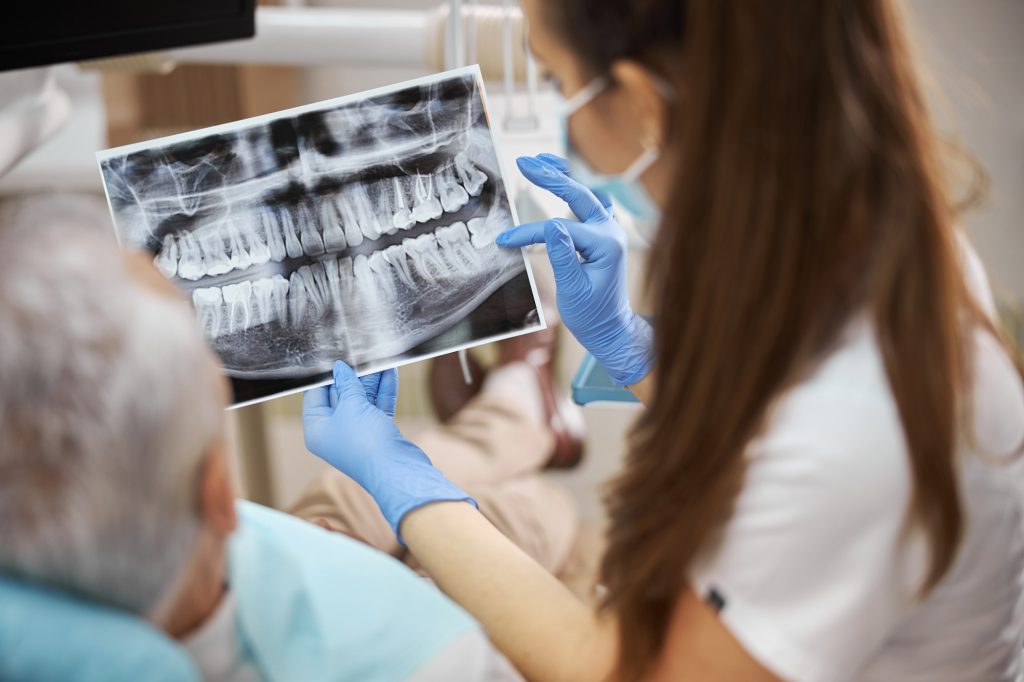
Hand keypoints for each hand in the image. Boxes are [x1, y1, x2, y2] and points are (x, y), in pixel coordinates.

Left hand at [303, 361, 474, 535]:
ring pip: (362, 400)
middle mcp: (335, 432)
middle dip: (352, 376)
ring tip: (379, 359)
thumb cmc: (365, 445)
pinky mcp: (378, 432)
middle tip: (360, 355)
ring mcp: (358, 432)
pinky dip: (383, 390)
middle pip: (340, 396)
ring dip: (371, 380)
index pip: (315, 396)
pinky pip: (378, 406)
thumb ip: (347, 384)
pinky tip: (390, 372)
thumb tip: (341, 368)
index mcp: (317, 429)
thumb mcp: (351, 407)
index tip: (335, 358)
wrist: (396, 470)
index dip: (325, 376)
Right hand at [496, 154, 652, 385]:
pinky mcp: (604, 235)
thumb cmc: (592, 315)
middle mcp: (611, 232)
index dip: (529, 232)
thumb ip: (562, 256)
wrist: (611, 328)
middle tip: (524, 162)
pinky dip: (574, 190)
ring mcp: (610, 231)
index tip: (504, 240)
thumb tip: (550, 226)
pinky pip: (590, 204)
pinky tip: (560, 179)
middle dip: (550, 176)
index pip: (560, 228)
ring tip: (542, 160)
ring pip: (587, 193)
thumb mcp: (573, 290)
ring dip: (565, 175)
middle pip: (578, 194)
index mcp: (606, 245)